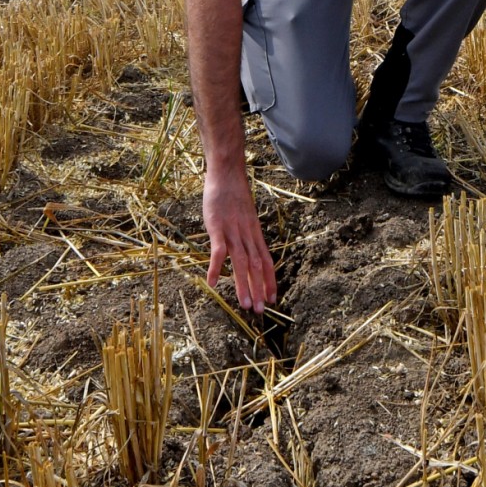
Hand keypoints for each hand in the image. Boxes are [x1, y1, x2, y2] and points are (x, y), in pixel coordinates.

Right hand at [202, 168, 276, 311]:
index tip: (273, 299)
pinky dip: (215, 267)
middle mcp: (247, 236)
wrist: (227, 175)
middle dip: (259, 289)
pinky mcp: (218, 228)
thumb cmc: (234, 196)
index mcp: (255, 235)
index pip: (267, 261)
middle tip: (260, 310)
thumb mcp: (246, 217)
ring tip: (245, 305)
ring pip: (241, 263)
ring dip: (243, 285)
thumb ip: (247, 235)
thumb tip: (249, 250)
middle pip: (257, 266)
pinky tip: (212, 282)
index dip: (270, 281)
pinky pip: (218, 251)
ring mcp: (233, 232)